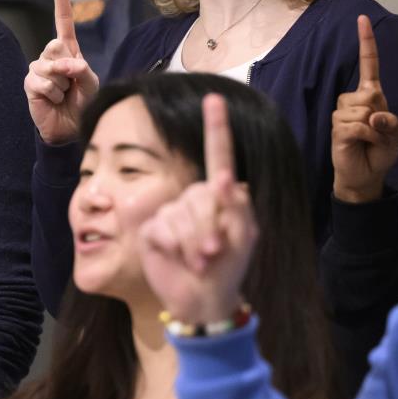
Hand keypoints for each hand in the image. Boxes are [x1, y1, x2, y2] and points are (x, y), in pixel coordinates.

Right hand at [24, 0, 99, 144]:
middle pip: (56, 46)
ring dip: (62, 86)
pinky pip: (41, 83)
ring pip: (50, 68)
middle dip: (68, 68)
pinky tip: (52, 101)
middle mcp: (51, 56)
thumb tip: (66, 65)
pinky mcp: (30, 83)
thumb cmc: (83, 103)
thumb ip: (82, 70)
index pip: (63, 20)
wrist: (71, 127)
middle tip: (71, 85)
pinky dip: (52, 94)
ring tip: (63, 95)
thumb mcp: (90, 84)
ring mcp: (38, 68)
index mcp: (68, 50)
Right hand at [139, 93, 256, 324]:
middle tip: (214, 254)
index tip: (214, 98)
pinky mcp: (152, 230)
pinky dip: (174, 248)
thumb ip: (238, 207)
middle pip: (198, 197)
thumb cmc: (229, 267)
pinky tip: (180, 260)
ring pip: (179, 215)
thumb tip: (224, 177)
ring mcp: (170, 212)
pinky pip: (161, 229)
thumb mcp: (244, 238)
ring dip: (192, 243)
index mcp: (219, 195)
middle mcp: (193, 197)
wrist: (202, 299)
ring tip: (201, 262)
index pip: (217, 156)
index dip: (216, 127)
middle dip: (208, 228)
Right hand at [331, 15, 397, 203]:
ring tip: (372, 140)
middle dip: (382, 114)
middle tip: (380, 132)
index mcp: (369, 94)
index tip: (363, 19)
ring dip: (376, 129)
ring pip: (365, 110)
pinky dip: (369, 136)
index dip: (366, 42)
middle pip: (372, 93)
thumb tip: (373, 115)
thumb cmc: (380, 151)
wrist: (365, 175)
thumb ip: (392, 121)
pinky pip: (359, 125)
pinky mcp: (337, 127)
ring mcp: (342, 112)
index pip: (368, 64)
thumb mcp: (396, 134)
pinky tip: (364, 144)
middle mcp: (353, 99)